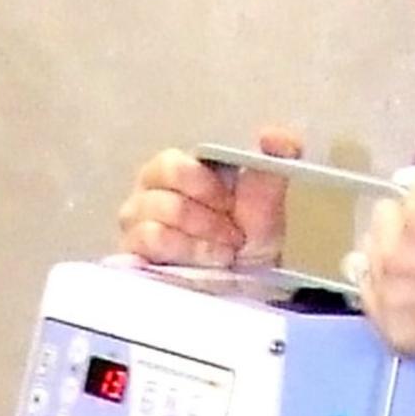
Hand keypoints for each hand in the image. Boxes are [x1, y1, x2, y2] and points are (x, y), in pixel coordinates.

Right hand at [118, 124, 300, 271]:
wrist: (252, 279)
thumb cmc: (251, 232)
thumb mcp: (270, 191)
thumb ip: (278, 155)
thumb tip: (273, 136)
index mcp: (172, 171)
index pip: (171, 165)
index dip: (204, 186)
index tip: (231, 203)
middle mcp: (147, 197)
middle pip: (163, 201)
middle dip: (206, 221)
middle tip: (233, 234)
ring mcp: (137, 230)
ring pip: (157, 231)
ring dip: (199, 245)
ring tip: (224, 253)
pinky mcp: (136, 261)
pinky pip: (148, 254)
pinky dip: (185, 257)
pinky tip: (206, 265)